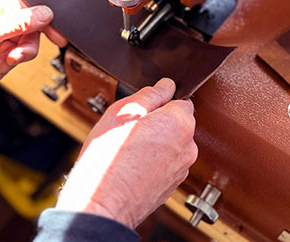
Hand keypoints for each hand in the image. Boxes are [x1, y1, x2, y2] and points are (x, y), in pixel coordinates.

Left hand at [0, 0, 66, 93]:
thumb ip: (20, 23)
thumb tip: (46, 13)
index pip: (31, 12)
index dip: (45, 26)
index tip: (59, 39)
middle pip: (26, 37)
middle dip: (18, 53)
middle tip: (9, 59)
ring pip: (15, 55)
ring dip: (3, 66)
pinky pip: (3, 67)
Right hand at [56, 78, 197, 228]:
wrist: (101, 203)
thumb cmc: (108, 159)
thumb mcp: (123, 111)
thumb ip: (150, 94)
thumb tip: (166, 85)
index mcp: (180, 123)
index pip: (180, 100)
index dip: (159, 102)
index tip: (141, 110)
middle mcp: (188, 147)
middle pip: (176, 123)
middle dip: (157, 123)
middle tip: (129, 130)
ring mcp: (181, 169)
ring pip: (171, 144)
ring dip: (155, 143)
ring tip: (127, 150)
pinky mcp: (171, 186)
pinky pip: (165, 164)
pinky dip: (152, 162)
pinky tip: (131, 165)